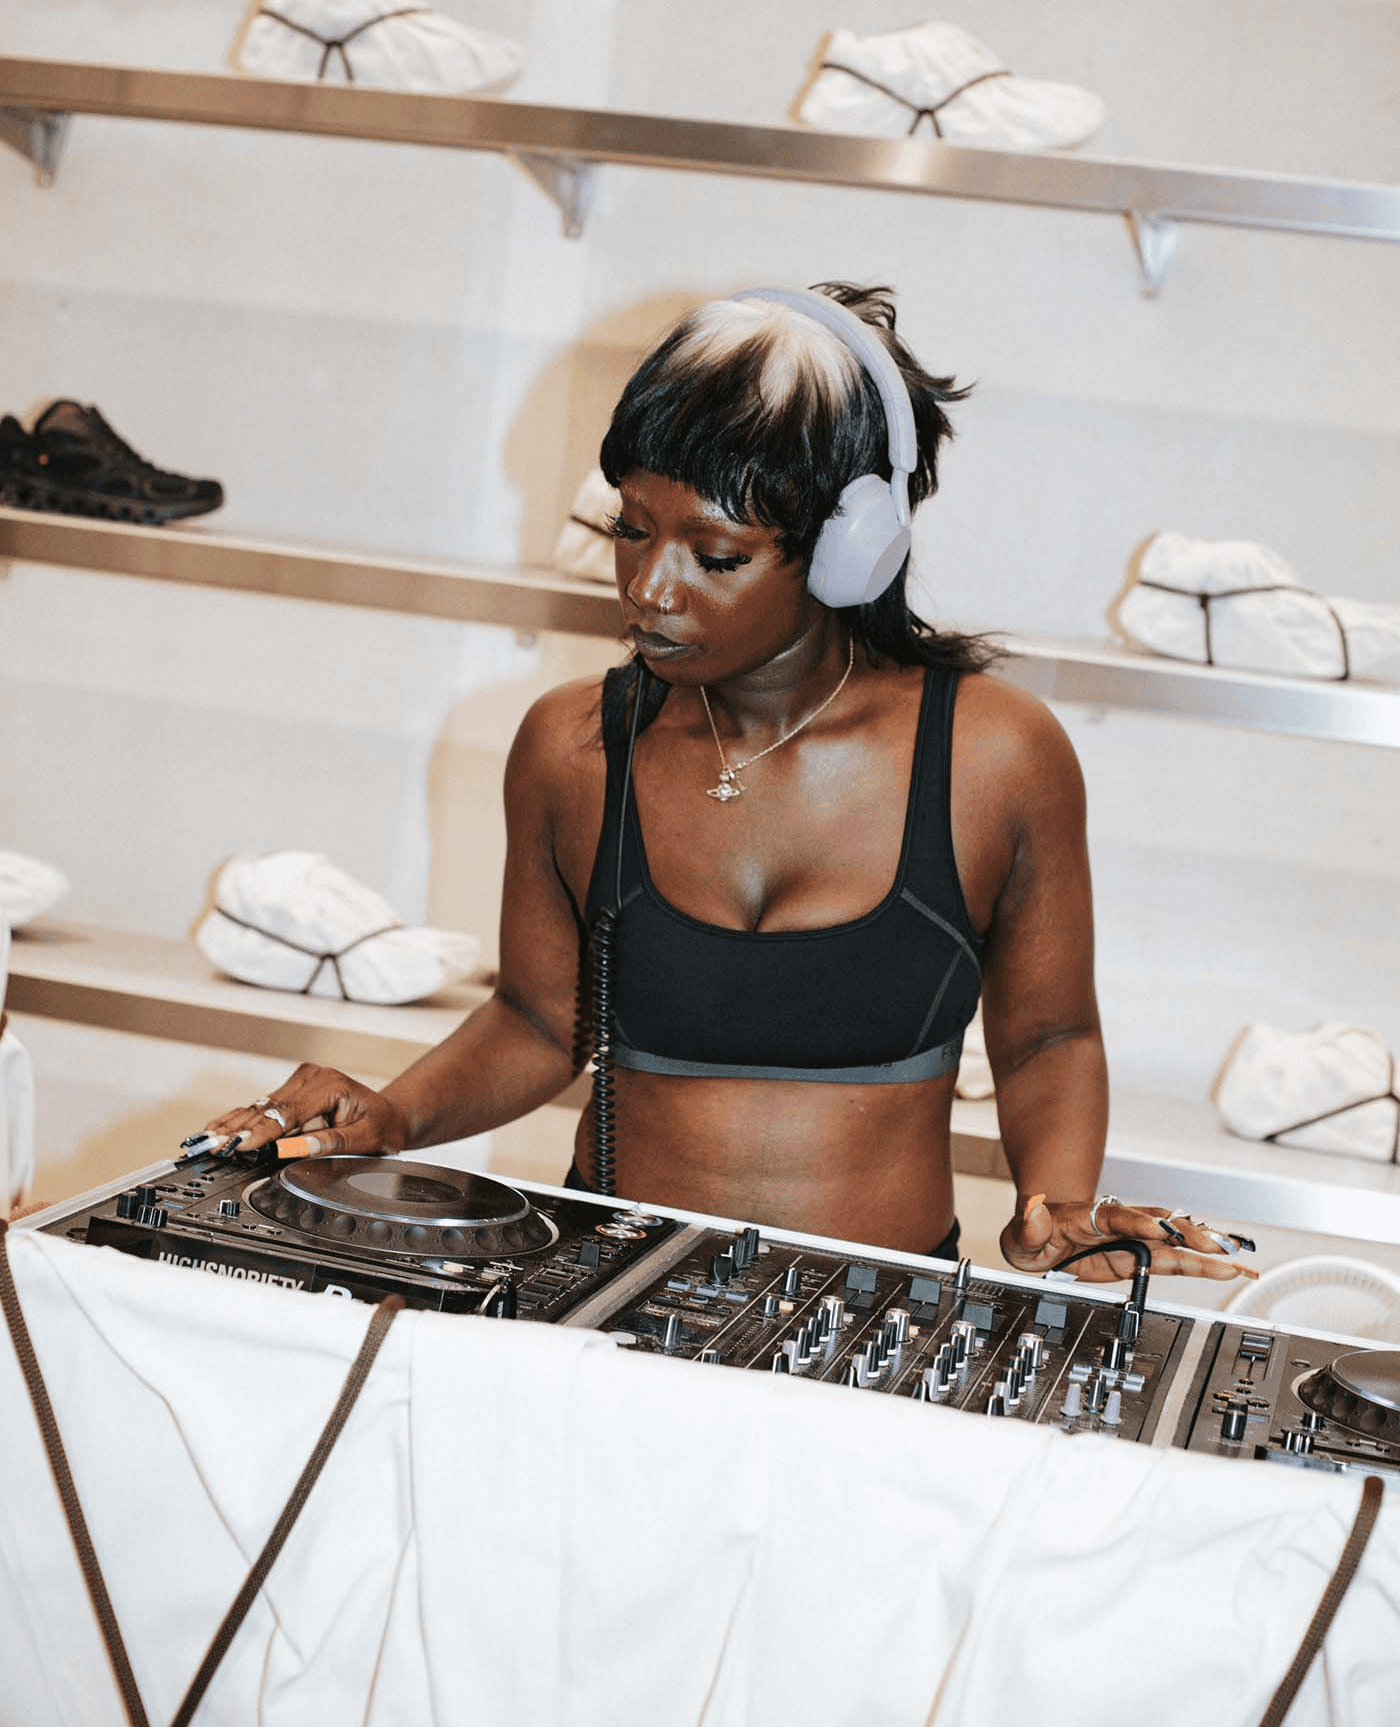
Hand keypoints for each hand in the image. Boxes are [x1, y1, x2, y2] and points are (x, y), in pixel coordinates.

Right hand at [181, 1064, 409, 1159]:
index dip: (262, 1133)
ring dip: (232, 1124)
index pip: (289, 1113)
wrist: (388, 1114)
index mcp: (330, 1085)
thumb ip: (332, 1142)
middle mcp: (312, 1077)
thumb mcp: (366, 1139)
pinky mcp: (292, 1089)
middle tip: (211, 1145)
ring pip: (260, 1106)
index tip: (241, 1147)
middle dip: (238, 1129)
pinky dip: (241, 1120)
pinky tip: (218, 1128)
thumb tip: (298, 1147)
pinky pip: (264, 1106)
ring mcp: (300, 1081)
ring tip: (205, 1138)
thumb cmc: (382, 1126)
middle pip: (268, 1108)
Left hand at [1000, 1193, 1259, 1283]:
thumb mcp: (1019, 1235)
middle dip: (1186, 1234)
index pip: (1117, 1216)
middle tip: (1215, 1245)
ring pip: (1175, 1241)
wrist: (1042, 1235)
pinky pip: (1177, 1258)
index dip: (1138, 1222)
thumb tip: (1031, 1208)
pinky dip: (1205, 1264)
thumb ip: (1028, 1226)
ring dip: (1205, 1249)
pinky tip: (1235, 1268)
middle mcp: (1118, 1224)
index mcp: (1088, 1217)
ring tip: (1238, 1260)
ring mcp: (1134, 1239)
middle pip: (1158, 1224)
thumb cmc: (1033, 1234)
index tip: (1158, 1228)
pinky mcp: (1143, 1255)